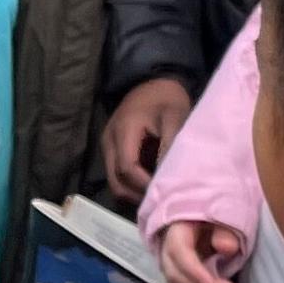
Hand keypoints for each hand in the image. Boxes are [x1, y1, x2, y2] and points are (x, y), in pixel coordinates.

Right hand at [100, 78, 194, 203]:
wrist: (154, 81)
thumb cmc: (167, 99)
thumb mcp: (175, 118)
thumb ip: (170, 147)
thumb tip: (168, 178)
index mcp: (124, 130)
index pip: (128, 168)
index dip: (144, 185)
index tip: (165, 193)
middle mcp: (109, 140)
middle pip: (116, 180)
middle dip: (137, 195)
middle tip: (159, 201)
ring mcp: (107, 144)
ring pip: (114, 180)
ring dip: (132, 191)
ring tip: (155, 194)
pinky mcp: (111, 147)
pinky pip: (116, 173)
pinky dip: (130, 183)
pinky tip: (148, 183)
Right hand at [155, 219, 243, 282]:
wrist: (204, 216)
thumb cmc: (214, 216)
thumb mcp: (223, 215)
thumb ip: (225, 230)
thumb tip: (226, 248)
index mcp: (176, 230)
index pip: (179, 253)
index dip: (194, 272)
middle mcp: (167, 249)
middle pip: (175, 274)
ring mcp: (170, 262)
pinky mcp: (178, 272)